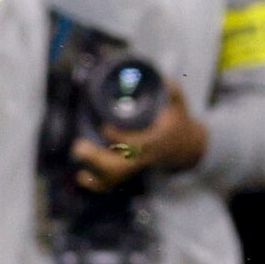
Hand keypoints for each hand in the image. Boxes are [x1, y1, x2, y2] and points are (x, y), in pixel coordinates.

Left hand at [71, 85, 208, 191]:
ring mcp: (136, 168)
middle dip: (96, 159)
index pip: (135, 144)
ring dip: (92, 171)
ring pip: (113, 177)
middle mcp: (144, 158)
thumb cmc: (178, 123)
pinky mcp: (130, 173)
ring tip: (77, 155)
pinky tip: (82, 176)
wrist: (186, 148)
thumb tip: (164, 78)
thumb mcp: (179, 108)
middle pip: (119, 166)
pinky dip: (95, 184)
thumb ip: (173, 94)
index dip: (118, 137)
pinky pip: (112, 185)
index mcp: (156, 142)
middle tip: (78, 146)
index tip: (104, 126)